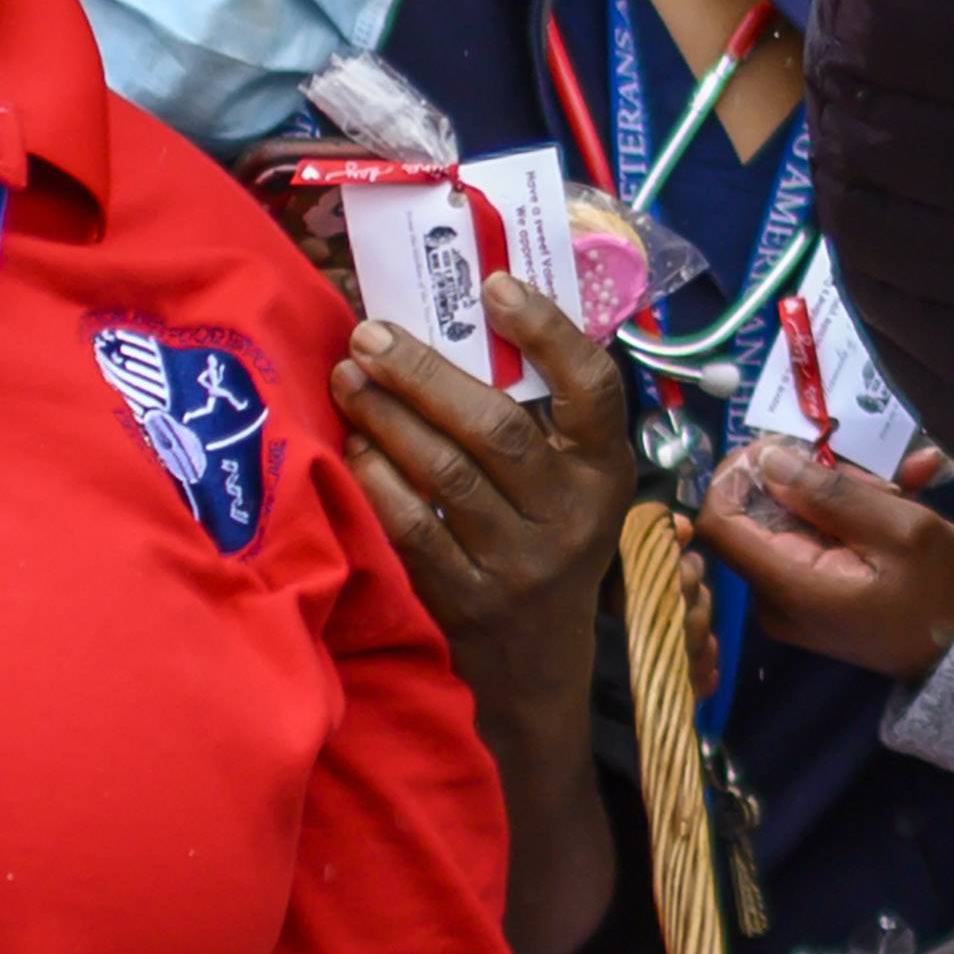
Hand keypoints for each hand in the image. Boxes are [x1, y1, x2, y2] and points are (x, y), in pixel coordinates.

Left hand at [332, 278, 637, 727]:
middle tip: (370, 334)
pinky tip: (352, 447)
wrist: (537, 669)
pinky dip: (375, 481)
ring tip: (349, 376)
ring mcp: (518, 564)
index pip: (592, 389)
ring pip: (445, 475)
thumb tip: (464, 318)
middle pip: (497, 428)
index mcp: (605, 472)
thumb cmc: (546, 545)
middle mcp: (571, 517)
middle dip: (424, 371)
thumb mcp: (572, 487)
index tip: (494, 284)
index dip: (547, 331)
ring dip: (388, 417)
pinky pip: (412, 529)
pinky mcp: (465, 601)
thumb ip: (541, 420)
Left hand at [694, 433, 953, 679]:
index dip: (736, 475)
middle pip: (762, 514)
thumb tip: (767, 461)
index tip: (781, 446)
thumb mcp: (900, 530)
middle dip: (812, 478)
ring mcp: (795, 595)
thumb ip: (830, 494)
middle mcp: (776, 595)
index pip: (719, 522)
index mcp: (789, 585)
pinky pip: (819, 538)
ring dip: (845, 491)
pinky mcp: (816, 591)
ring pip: (795, 519)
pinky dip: (854, 512)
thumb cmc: (942, 592)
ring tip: (906, 479)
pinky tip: (908, 488)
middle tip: (875, 471)